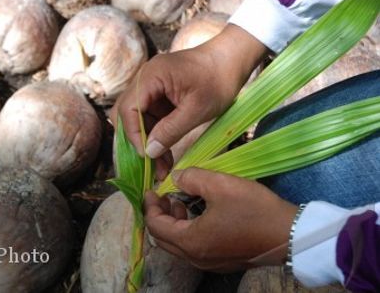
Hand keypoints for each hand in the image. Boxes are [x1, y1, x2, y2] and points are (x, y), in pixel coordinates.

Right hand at [111, 24, 267, 178]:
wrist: (233, 60)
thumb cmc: (218, 80)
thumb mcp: (197, 109)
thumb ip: (171, 130)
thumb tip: (149, 152)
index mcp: (151, 76)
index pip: (128, 109)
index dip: (134, 134)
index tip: (147, 156)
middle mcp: (145, 79)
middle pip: (128, 114)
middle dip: (138, 141)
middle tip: (149, 165)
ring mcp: (151, 87)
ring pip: (139, 120)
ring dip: (148, 142)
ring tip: (161, 168)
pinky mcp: (159, 95)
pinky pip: (151, 118)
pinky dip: (157, 136)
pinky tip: (165, 155)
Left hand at [144, 168, 297, 271]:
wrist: (292, 235)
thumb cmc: (254, 210)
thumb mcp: (221, 185)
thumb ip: (191, 178)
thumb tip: (175, 178)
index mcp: (191, 241)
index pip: (155, 226)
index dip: (150, 206)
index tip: (150, 189)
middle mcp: (196, 257)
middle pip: (163, 239)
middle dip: (159, 215)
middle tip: (163, 195)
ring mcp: (209, 262)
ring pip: (178, 244)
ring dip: (174, 222)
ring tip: (180, 200)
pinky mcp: (222, 261)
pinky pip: (194, 247)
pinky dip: (188, 230)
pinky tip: (199, 213)